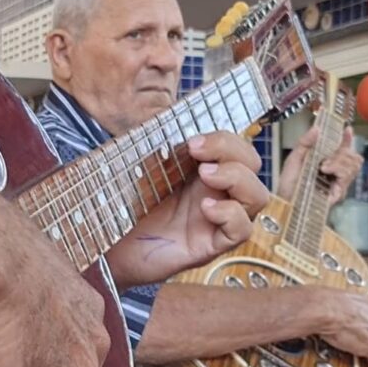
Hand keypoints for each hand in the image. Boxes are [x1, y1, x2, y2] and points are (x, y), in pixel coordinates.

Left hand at [106, 131, 269, 288]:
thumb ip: (161, 146)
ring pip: (258, 196)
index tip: (193, 142)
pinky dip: (231, 214)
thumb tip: (168, 118)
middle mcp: (216, 193)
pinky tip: (205, 209)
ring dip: (237, 179)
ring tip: (205, 176)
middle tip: (197, 154)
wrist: (109, 248)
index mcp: (203, 171)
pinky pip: (243, 230)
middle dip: (233, 152)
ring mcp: (217, 220)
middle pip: (253, 166)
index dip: (224, 139)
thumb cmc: (124, 209)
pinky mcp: (212, 245)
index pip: (236, 147)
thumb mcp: (142, 168)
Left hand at [277, 126, 362, 204]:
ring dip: (339, 162)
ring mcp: (338, 183)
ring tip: (323, 168)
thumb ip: (304, 143)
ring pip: (354, 164)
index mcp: (326, 162)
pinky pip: (347, 176)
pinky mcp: (339, 192)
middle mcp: (335, 172)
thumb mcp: (294, 159)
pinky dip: (338, 170)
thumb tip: (316, 128)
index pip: (344, 149)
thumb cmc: (288, 183)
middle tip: (325, 161)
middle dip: (343, 154)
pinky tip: (326, 172)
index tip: (348, 130)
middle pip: (354, 157)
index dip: (348, 139)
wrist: (285, 200)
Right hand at [303, 287, 367, 366]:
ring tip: (361, 362)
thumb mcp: (332, 300)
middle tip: (355, 346)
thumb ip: (337, 306)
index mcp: (364, 303)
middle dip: (365, 339)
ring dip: (367, 354)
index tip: (360, 329)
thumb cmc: (322, 303)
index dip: (364, 324)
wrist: (323, 310)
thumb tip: (325, 308)